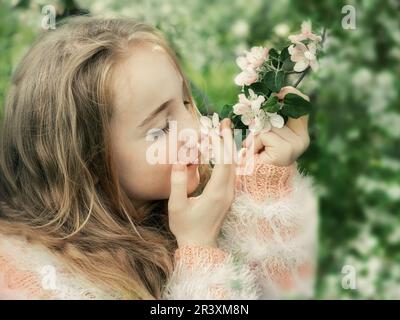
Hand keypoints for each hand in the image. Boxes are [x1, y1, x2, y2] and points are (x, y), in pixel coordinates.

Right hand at [168, 119, 235, 247]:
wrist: (199, 246)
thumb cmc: (186, 227)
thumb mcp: (176, 206)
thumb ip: (178, 183)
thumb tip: (179, 161)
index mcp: (217, 193)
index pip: (224, 162)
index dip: (222, 144)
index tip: (217, 128)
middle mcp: (228, 192)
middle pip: (232, 161)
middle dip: (228, 140)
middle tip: (224, 123)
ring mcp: (230, 195)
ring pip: (234, 167)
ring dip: (229, 149)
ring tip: (223, 133)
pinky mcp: (228, 197)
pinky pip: (232, 173)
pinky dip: (227, 159)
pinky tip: (222, 152)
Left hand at [242, 86, 309, 166]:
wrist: (259, 180)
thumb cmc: (261, 156)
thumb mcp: (268, 134)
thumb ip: (272, 119)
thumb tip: (266, 99)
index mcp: (300, 133)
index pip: (303, 105)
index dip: (291, 94)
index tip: (278, 91)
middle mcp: (302, 139)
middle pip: (282, 114)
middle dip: (265, 117)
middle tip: (256, 129)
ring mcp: (295, 144)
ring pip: (268, 126)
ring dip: (256, 136)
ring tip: (257, 149)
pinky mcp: (285, 149)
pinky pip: (264, 135)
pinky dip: (255, 142)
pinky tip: (257, 153)